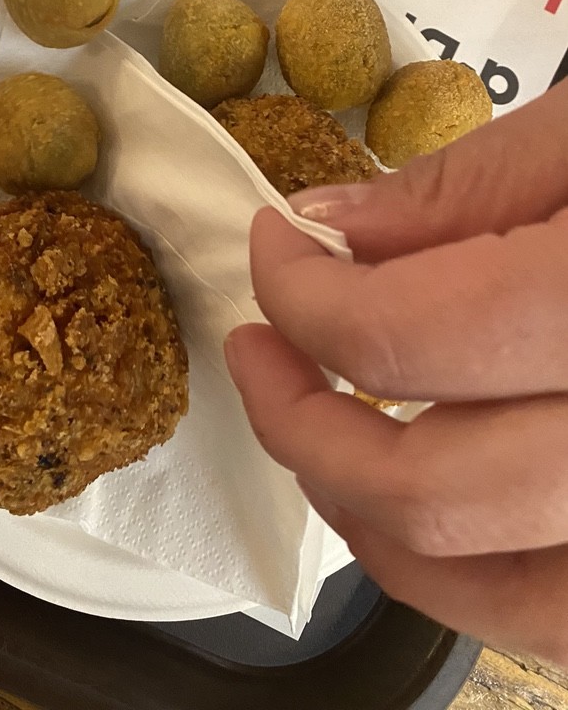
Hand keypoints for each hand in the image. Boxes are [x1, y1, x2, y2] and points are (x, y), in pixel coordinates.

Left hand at [226, 78, 567, 661]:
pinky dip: (469, 572)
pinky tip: (436, 494)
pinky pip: (561, 616)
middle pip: (433, 491)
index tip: (275, 245)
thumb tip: (326, 230)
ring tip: (322, 432)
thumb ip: (469, 183)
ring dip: (370, 520)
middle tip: (261, 348)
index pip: (405, 336)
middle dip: (302, 422)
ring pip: (492, 593)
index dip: (299, 292)